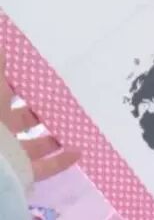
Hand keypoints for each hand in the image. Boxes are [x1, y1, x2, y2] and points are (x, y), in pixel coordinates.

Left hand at [0, 50, 78, 180]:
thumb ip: (0, 69)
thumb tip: (3, 47)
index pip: (5, 94)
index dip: (20, 85)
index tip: (41, 76)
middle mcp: (1, 132)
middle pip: (21, 120)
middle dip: (40, 111)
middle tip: (63, 101)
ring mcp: (12, 154)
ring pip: (36, 144)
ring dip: (54, 137)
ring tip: (76, 126)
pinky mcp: (24, 172)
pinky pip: (46, 167)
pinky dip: (62, 161)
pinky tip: (79, 152)